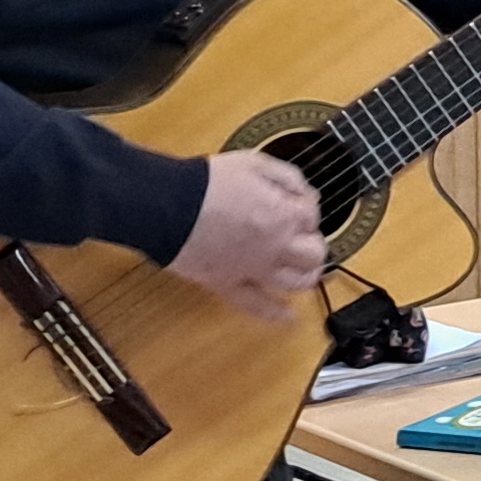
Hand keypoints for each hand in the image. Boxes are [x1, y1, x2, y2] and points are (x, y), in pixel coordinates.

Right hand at [172, 148, 330, 323]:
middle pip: (314, 253)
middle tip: (304, 239)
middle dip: (313, 244)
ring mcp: (254, 269)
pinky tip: (288, 318)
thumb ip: (288, 178)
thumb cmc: (206, 183)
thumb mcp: (254, 162)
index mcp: (283, 215)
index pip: (312, 216)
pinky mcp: (229, 284)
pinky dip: (274, 314)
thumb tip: (308, 195)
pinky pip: (256, 305)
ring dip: (307, 277)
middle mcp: (276, 246)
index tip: (294, 204)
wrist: (166, 205)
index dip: (305, 208)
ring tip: (306, 271)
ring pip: (297, 282)